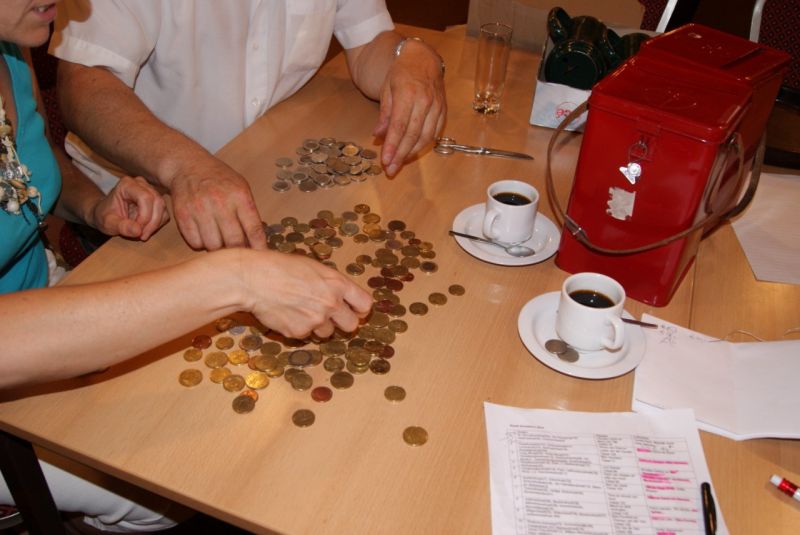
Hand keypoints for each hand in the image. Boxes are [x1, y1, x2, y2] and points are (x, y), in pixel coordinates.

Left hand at [91, 176, 168, 239]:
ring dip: (155, 224)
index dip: (145, 216)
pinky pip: (164, 213)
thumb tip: (138, 231)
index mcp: (127, 184)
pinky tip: (146, 229)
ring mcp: (150, 190)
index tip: (137, 231)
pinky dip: (158, 224)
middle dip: (152, 222)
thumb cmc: (105, 215)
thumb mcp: (108, 223)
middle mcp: (141, 184)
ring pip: (163, 207)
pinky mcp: (156, 200)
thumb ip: (121, 226)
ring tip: (142, 234)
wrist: (106, 214)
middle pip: (157, 202)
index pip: (145, 198)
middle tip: (141, 235)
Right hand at [168, 155, 266, 250]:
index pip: (254, 230)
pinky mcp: (183, 215)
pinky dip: (201, 243)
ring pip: (213, 246)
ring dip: (218, 248)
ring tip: (219, 239)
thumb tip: (258, 243)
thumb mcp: (241, 188)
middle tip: (238, 251)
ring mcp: (200, 209)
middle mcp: (220, 202)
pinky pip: (195, 242)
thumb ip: (250, 213)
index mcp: (240, 196)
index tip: (260, 257)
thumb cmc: (219, 180)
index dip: (259, 248)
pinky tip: (204, 233)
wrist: (188, 166)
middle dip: (238, 251)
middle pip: (234, 242)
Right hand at [237, 250, 371, 338]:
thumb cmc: (280, 267)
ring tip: (300, 309)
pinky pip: (305, 334)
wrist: (253, 279)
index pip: (365, 304)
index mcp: (337, 283)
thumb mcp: (313, 267)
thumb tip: (341, 296)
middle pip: (352, 325)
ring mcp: (315, 320)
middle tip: (330, 316)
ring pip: (327, 332)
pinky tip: (287, 313)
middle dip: (343, 322)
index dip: (360, 309)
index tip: (354, 309)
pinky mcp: (298, 332)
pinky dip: (298, 327)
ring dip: (318, 325)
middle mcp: (330, 304)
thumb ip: (331, 283)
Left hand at [373, 39, 445, 176]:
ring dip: (412, 153)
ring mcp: (437, 106)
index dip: (392, 146)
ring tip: (400, 163)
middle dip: (401, 155)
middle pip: (413, 135)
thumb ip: (384, 113)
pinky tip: (413, 151)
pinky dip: (424, 144)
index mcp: (408, 94)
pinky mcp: (443, 111)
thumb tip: (378, 135)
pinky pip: (435, 133)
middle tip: (391, 169)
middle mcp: (425, 101)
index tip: (385, 160)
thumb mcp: (387, 89)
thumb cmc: (401, 73)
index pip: (399, 126)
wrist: (423, 58)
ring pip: (426, 137)